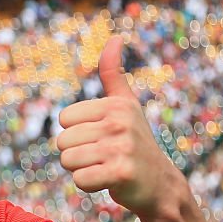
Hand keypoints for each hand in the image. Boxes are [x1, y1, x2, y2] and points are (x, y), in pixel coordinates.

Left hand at [56, 36, 180, 218]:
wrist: (160, 184)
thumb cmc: (135, 142)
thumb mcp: (126, 104)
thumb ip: (113, 73)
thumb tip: (115, 37)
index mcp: (116, 105)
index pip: (64, 119)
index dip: (76, 133)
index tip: (100, 137)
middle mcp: (120, 122)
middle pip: (62, 142)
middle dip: (76, 154)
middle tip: (102, 156)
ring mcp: (122, 148)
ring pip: (68, 161)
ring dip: (81, 169)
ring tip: (104, 167)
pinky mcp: (121, 173)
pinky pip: (80, 179)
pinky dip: (88, 185)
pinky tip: (107, 181)